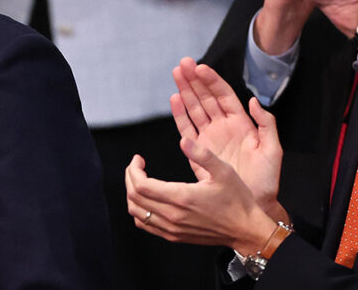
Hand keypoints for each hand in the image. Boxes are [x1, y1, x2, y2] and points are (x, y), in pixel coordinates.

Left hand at [125, 138, 277, 253]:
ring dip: (132, 194)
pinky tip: (146, 200)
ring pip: (136, 212)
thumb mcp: (224, 171)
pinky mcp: (174, 236)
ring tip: (139, 180)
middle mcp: (173, 215)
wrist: (246, 230)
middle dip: (130, 178)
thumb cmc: (238, 201)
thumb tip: (183, 140)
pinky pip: (145, 224)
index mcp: (182, 197)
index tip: (138, 159)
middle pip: (134, 197)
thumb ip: (202, 154)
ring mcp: (172, 228)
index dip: (133, 169)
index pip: (141, 185)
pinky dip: (139, 211)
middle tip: (136, 166)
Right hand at [170, 58, 284, 220]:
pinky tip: (175, 99)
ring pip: (194, 108)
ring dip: (185, 91)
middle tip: (183, 64)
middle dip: (194, 80)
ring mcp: (210, 137)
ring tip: (176, 74)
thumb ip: (266, 123)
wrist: (253, 202)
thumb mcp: (273, 149)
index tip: (200, 67)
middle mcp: (223, 127)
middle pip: (206, 97)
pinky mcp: (198, 150)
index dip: (212, 81)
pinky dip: (180, 114)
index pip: (224, 96)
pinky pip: (187, 127)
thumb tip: (253, 101)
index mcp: (242, 123)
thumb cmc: (266, 179)